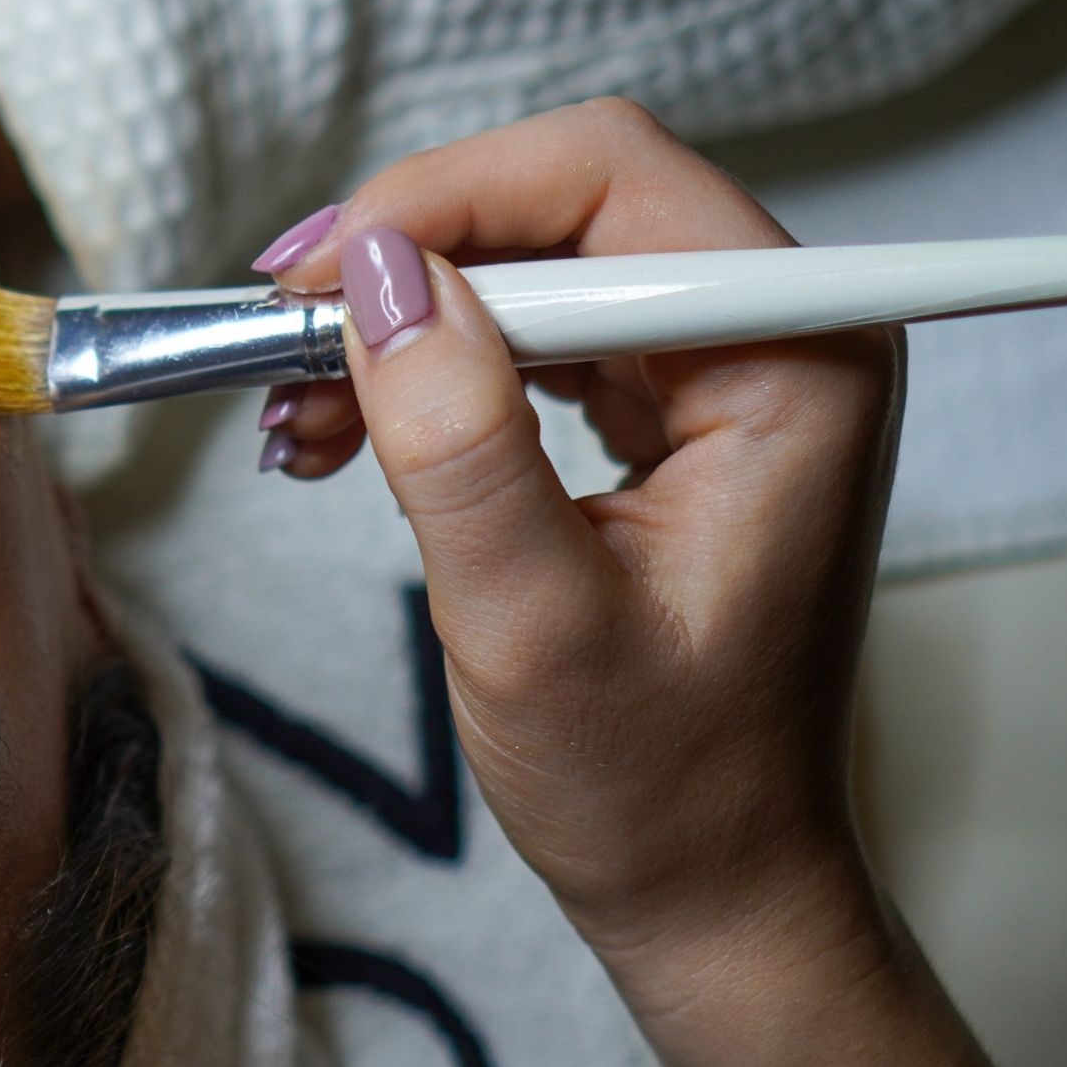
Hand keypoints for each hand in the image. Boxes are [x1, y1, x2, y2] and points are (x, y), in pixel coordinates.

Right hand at [246, 100, 902, 1066]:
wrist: (707, 887)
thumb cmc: (653, 784)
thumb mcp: (532, 621)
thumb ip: (458, 437)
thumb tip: (367, 272)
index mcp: (794, 363)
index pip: (611, 178)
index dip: (444, 201)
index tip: (308, 281)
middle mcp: (779, 337)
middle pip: (565, 202)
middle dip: (405, 257)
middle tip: (272, 334)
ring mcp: (722, 372)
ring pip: (533, 262)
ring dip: (398, 316)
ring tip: (292, 410)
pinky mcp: (669, 414)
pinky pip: (531, 334)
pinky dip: (425, 366)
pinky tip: (338, 427)